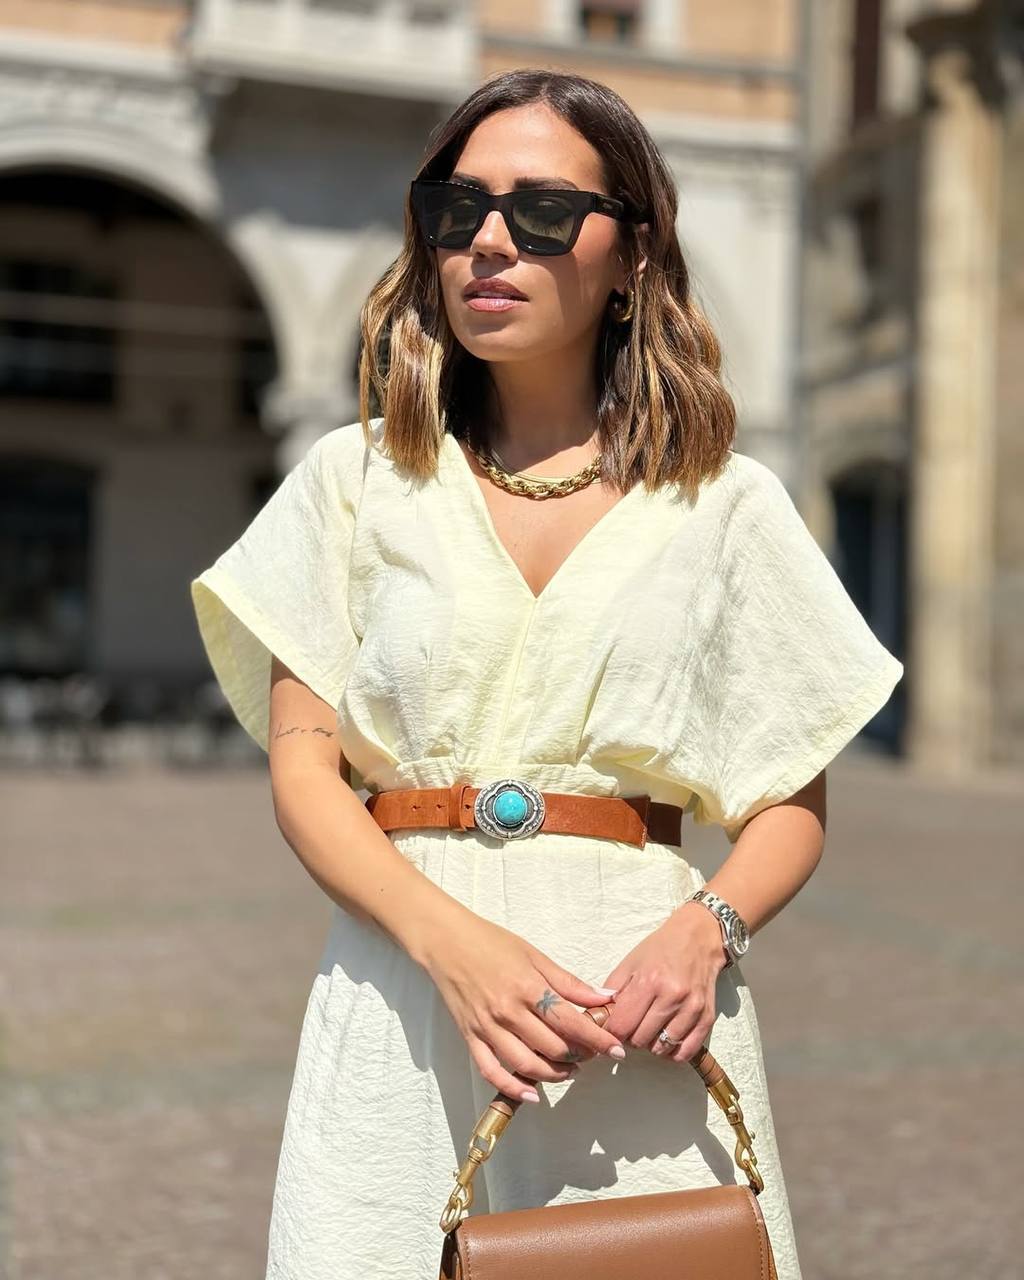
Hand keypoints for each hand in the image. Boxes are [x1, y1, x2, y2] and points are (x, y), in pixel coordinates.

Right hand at [422, 913, 627, 1102]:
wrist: (446, 941)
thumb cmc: (491, 942)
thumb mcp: (534, 955)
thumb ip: (569, 982)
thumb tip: (604, 997)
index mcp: (527, 987)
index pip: (570, 1022)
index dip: (597, 1039)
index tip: (616, 1050)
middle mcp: (508, 1011)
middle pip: (552, 1047)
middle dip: (579, 1056)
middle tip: (592, 1054)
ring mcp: (487, 1027)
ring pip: (526, 1064)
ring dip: (554, 1074)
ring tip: (569, 1070)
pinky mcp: (470, 1037)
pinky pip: (491, 1071)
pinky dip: (513, 1088)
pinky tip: (532, 1094)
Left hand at [599, 902, 727, 1063]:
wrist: (698, 938)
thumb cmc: (661, 949)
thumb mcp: (630, 962)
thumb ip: (611, 989)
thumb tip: (599, 1015)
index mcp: (648, 981)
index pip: (622, 1025)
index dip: (613, 1031)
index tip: (614, 1027)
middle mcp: (671, 996)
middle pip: (640, 1040)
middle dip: (631, 1037)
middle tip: (633, 1025)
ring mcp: (691, 1008)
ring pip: (661, 1048)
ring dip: (651, 1044)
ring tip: (650, 1030)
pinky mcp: (707, 1017)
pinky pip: (685, 1052)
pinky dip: (672, 1052)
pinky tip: (666, 1039)